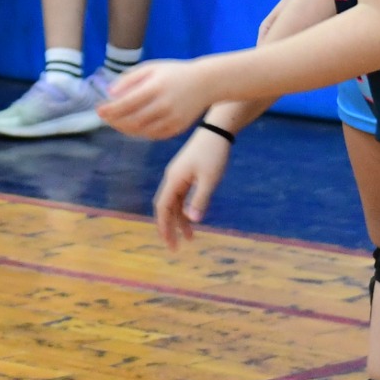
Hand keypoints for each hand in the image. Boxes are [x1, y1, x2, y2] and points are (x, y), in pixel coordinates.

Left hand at [97, 59, 211, 139]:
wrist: (206, 83)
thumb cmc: (174, 73)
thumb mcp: (150, 67)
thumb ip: (129, 79)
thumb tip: (110, 93)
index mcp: (155, 88)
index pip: (127, 103)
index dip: (110, 109)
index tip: (98, 110)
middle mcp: (164, 106)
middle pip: (132, 120)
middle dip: (114, 121)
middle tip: (104, 117)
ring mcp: (172, 119)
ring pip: (141, 131)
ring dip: (124, 129)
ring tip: (115, 122)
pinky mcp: (177, 128)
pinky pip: (153, 135)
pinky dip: (139, 133)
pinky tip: (131, 126)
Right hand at [152, 128, 231, 249]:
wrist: (216, 132)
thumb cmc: (213, 154)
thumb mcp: (210, 180)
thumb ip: (200, 199)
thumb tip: (192, 220)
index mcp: (174, 180)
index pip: (163, 208)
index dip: (164, 227)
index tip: (170, 244)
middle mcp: (172, 178)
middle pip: (165, 207)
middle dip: (169, 227)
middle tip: (175, 247)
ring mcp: (178, 175)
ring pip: (174, 202)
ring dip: (179, 220)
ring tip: (190, 238)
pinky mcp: (185, 173)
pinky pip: (181, 195)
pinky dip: (184, 209)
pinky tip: (193, 218)